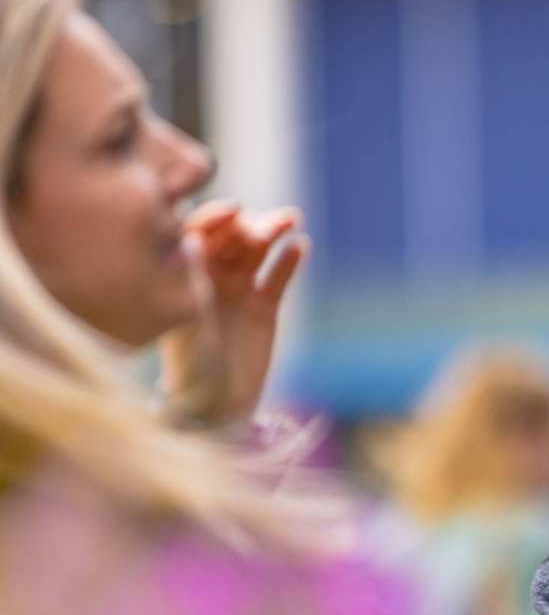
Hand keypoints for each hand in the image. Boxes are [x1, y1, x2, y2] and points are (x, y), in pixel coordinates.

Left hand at [160, 200, 309, 424]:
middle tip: (267, 226)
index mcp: (182, 273)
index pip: (197, 231)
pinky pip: (278, 276)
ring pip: (257, 250)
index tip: (233, 210)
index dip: (216, 217)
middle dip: (249, 225)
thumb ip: (189, 279)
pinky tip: (301, 246)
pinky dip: (289, 261)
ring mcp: (238, 288)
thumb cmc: (190, 365)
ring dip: (273, 232)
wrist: (216, 404)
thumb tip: (188, 236)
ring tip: (292, 220)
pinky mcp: (264, 306)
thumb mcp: (186, 321)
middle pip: (231, 236)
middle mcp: (210, 274)